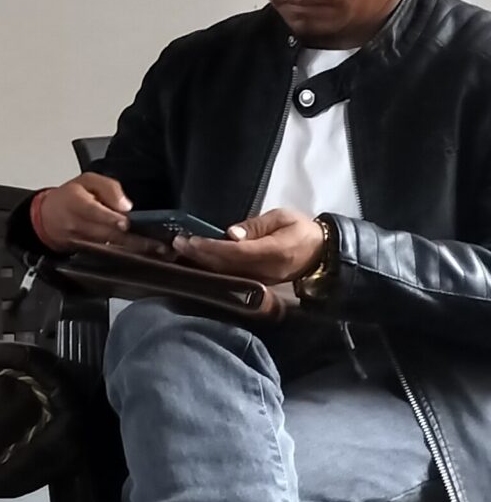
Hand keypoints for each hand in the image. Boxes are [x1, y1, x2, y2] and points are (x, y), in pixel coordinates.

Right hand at [34, 173, 163, 255]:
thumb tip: (125, 205)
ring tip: (156, 250)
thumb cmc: (69, 197)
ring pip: (110, 246)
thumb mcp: (86, 181)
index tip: (125, 222)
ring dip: (134, 249)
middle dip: (132, 239)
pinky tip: (144, 254)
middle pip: (105, 233)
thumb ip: (108, 187)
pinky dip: (128, 254)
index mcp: (75, 202)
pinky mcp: (86, 251)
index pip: (91, 211)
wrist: (46, 218)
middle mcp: (77, 224)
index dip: (109, 218)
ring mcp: (81, 240)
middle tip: (156, 243)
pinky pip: (109, 253)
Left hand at [176, 208, 327, 283]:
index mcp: (274, 252)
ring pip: (227, 274)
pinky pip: (233, 277)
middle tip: (177, 243)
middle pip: (226, 266)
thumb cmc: (302, 230)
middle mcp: (266, 270)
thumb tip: (231, 234)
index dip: (211, 248)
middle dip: (200, 255)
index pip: (236, 252)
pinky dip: (213, 269)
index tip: (191, 240)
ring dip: (203, 263)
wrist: (323, 253)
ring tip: (182, 250)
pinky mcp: (259, 283)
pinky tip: (199, 260)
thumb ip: (256, 226)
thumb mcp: (282, 218)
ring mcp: (262, 280)